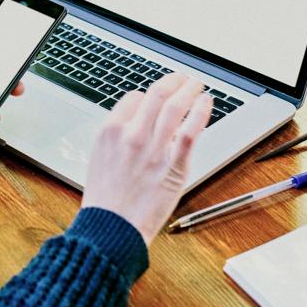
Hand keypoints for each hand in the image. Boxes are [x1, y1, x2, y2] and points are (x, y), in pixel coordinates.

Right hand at [81, 73, 211, 243]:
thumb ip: (118, 138)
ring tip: (196, 84)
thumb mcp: (100, 159)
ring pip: (175, 106)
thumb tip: (135, 123)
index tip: (156, 99)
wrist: (112, 228)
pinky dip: (200, 112)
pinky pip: (190, 131)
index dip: (148, 96)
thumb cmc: (105, 201)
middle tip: (182, 78)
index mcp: (110, 131)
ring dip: (189, 90)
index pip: (134, 98)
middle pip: (156, 94)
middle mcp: (132, 134)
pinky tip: (206, 103)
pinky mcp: (173, 166)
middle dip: (173, 81)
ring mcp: (153, 149)